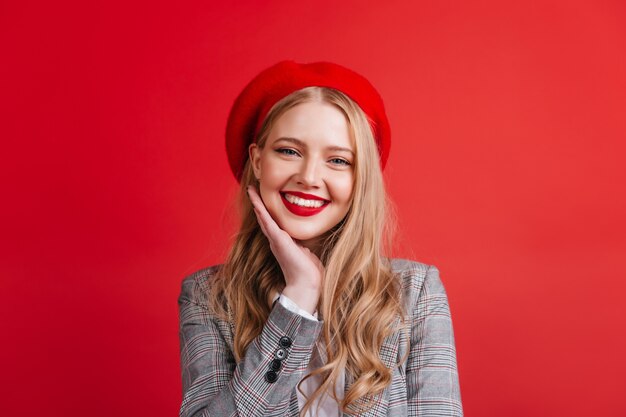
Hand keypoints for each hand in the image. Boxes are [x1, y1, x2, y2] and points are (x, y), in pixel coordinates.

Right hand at [247, 185, 322, 313]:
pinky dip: (260, 209)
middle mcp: (275, 240)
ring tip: (251, 190)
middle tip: (252, 191)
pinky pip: (266, 220)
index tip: (263, 201)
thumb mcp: (305, 254)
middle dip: (258, 204)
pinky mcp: (278, 239)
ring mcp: (275, 239)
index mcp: (282, 243)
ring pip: (263, 217)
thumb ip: (302, 248)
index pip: (272, 224)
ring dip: (256, 203)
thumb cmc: (308, 272)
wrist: (306, 283)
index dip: (267, 212)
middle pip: (264, 218)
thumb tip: (305, 248)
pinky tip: (255, 199)